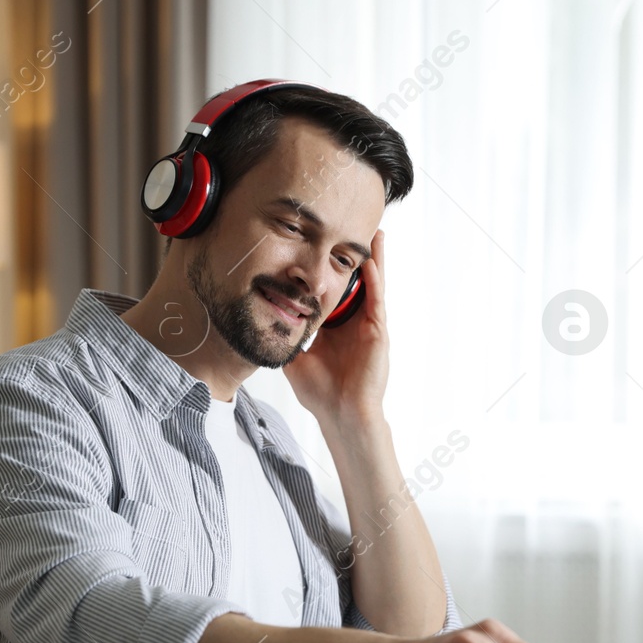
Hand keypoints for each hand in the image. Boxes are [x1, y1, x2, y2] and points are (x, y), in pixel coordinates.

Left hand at [282, 228, 389, 431]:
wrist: (340, 414)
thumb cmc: (321, 393)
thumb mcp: (295, 359)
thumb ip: (287, 338)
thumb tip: (264, 323)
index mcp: (334, 327)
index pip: (332, 291)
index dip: (328, 270)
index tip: (322, 246)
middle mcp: (352, 322)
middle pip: (355, 281)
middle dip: (355, 257)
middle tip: (354, 228)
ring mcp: (367, 325)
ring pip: (372, 285)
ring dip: (374, 259)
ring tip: (375, 234)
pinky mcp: (377, 332)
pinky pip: (376, 300)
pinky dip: (375, 280)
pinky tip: (371, 261)